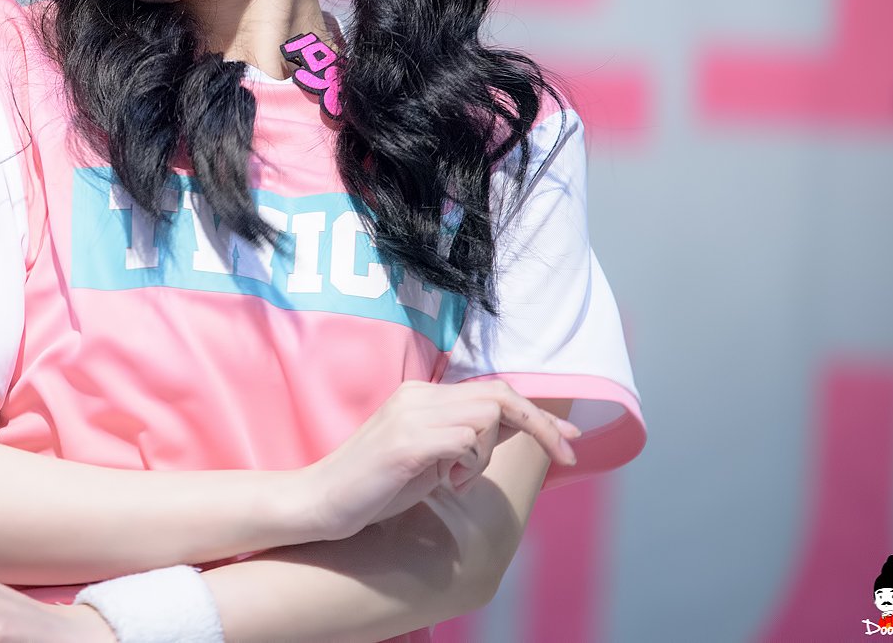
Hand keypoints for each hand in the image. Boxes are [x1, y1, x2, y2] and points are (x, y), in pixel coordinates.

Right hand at [303, 379, 579, 541]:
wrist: (321, 501)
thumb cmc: (375, 486)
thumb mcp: (431, 457)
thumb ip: (466, 437)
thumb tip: (516, 426)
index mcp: (421, 396)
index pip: (493, 391)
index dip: (538, 412)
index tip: (571, 436)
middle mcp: (417, 396)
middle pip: (499, 396)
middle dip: (541, 424)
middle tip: (566, 454)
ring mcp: (411, 416)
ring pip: (485, 418)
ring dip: (485, 457)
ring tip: (454, 481)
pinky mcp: (406, 443)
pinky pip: (464, 441)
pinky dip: (468, 466)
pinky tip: (445, 484)